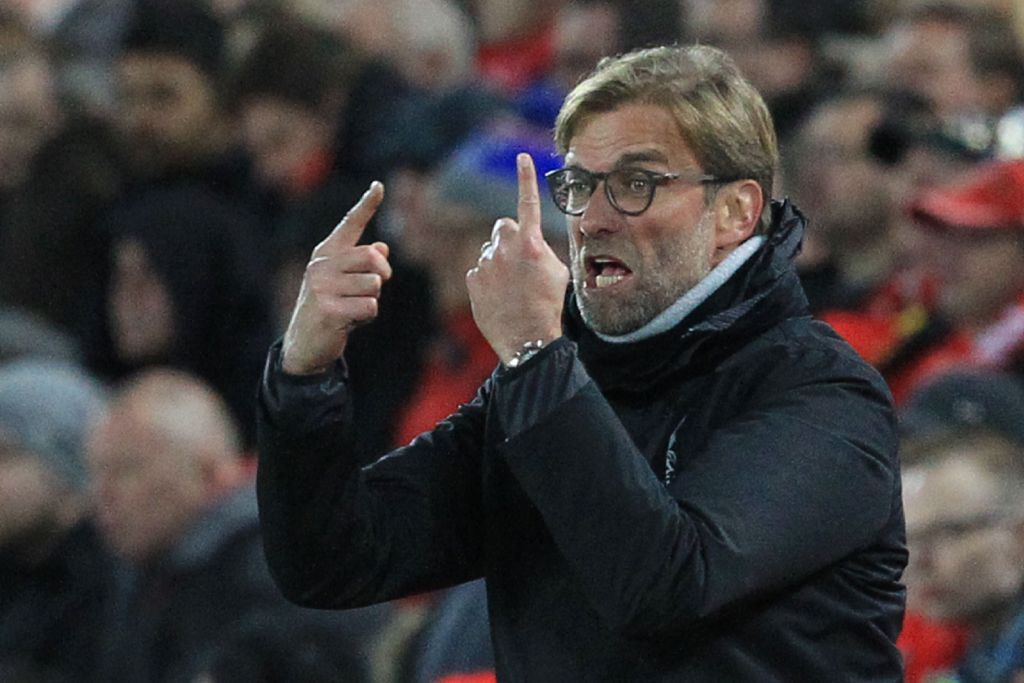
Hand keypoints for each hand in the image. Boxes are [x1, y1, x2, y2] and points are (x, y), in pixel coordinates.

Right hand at [281, 182, 391, 374]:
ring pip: (374, 286)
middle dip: (382, 275)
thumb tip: (382, 248)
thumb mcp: (344, 282)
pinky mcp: (329, 310)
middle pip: (372, 257)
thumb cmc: (331, 307)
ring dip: (372, 300)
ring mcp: (322, 287)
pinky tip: (349, 322)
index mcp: (326, 252)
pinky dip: (367, 317)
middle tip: (375, 288)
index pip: (350, 223)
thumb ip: (362, 265)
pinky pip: (369, 308)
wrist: (304, 343)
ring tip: (353, 307)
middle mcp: (321, 264)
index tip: (379, 185)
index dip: (367, 204)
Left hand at [466, 153, 567, 362]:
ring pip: (490, 251)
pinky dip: (487, 280)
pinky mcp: (473, 280)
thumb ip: (543, 249)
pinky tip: (499, 297)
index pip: (528, 202)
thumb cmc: (548, 305)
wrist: (528, 338)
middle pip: (503, 226)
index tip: (521, 157)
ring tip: (511, 288)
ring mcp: (486, 263)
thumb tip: (532, 244)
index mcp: (532, 243)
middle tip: (519, 260)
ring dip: (498, 262)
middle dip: (509, 237)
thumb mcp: (558, 272)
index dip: (526, 177)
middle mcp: (506, 248)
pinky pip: (479, 271)